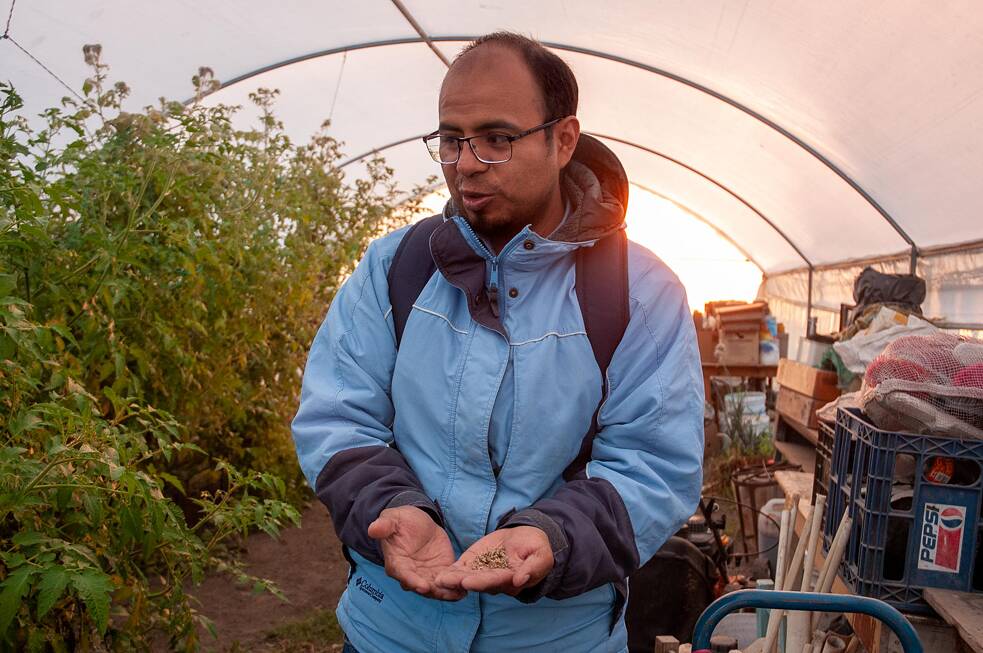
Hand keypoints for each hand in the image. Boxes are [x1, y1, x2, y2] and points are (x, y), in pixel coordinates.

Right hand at [367, 506, 463, 600]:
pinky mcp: (439, 571)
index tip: (422, 586)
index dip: (412, 581)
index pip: (403, 575)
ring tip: (458, 594)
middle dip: (432, 591)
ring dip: (446, 593)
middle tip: (444, 592)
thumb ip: (384, 525)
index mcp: (396, 563)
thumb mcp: (392, 519)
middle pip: (420, 586)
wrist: (416, 522)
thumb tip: (373, 528)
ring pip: (435, 589)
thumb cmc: (400, 521)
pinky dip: (454, 588)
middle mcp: (410, 573)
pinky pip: (446, 582)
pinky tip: (464, 591)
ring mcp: (425, 575)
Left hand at [435, 526, 553, 595]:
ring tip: (439, 580)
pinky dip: (451, 571)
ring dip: (453, 579)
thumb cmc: (536, 547)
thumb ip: (531, 569)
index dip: (482, 582)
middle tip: (448, 582)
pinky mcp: (474, 562)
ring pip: (466, 577)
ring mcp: (482, 572)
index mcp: (511, 580)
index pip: (495, 582)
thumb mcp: (540, 556)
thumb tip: (520, 581)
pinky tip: (439, 574)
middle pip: (478, 582)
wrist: (527, 536)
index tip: (469, 582)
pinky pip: (461, 568)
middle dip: (462, 582)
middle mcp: (494, 581)